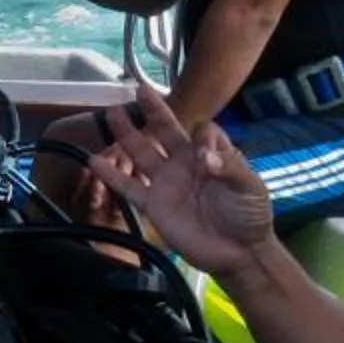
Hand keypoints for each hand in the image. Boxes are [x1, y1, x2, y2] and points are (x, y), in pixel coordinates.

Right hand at [85, 85, 274, 272]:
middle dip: (153, 111)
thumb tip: (201, 157)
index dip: (201, 137)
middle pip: (166, 130)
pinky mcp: (155, 205)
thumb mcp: (248, 186)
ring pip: (143, 153)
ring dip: (128, 134)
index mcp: (211, 154)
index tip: (203, 156)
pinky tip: (94, 160)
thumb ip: (227, 166)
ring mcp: (167, 183)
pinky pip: (129, 188)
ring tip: (112, 113)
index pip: (201, 131)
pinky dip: (111, 176)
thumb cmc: (249, 214)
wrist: (239, 252)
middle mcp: (185, 163)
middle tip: (138, 90)